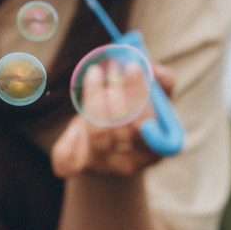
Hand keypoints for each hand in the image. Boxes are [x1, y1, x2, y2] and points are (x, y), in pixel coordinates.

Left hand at [51, 57, 169, 180]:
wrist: (112, 151)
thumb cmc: (136, 118)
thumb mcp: (155, 101)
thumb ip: (162, 82)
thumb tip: (154, 69)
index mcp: (154, 149)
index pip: (147, 124)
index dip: (140, 96)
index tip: (133, 67)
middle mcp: (130, 163)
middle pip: (122, 128)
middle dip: (117, 91)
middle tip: (113, 64)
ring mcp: (103, 165)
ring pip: (98, 134)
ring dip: (94, 98)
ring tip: (95, 72)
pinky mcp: (80, 165)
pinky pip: (67, 159)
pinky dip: (68, 141)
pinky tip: (74, 125)